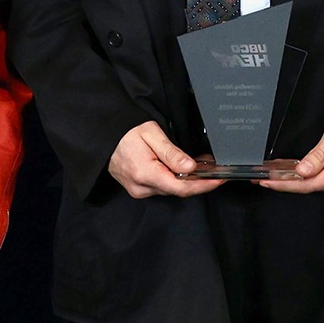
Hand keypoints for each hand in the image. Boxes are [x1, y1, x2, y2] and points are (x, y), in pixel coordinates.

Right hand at [108, 121, 223, 198]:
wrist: (104, 138)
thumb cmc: (126, 132)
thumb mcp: (152, 134)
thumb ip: (172, 153)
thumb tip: (190, 168)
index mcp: (145, 173)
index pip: (181, 188)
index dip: (203, 185)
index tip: (219, 180)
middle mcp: (141, 187)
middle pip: (178, 190)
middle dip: (200, 180)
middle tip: (215, 167)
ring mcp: (139, 190)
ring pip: (171, 189)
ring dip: (189, 179)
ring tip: (203, 164)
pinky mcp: (139, 188)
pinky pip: (163, 187)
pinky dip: (176, 179)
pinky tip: (185, 169)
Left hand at [260, 104, 323, 193]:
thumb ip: (318, 155)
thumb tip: (301, 172)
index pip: (308, 185)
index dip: (284, 185)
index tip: (267, 182)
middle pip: (311, 186)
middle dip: (287, 182)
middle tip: (264, 177)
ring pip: (318, 183)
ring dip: (296, 179)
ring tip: (275, 174)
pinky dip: (309, 175)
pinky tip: (295, 171)